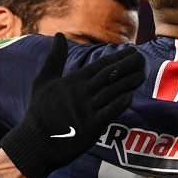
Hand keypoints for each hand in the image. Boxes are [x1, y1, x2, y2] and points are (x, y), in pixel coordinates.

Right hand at [0, 34, 144, 177]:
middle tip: (142, 59)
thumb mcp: (43, 80)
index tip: (132, 51)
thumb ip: (55, 58)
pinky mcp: (90, 128)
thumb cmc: (39, 111)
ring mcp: (87, 110)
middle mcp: (81, 93)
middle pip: (110, 75)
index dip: (118, 57)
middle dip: (128, 66)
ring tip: (142, 74)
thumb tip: (59, 35)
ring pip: (113, 92)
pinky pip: (110, 113)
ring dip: (129, 82)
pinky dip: (121, 103)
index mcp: (72, 81)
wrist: (36, 143)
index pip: (100, 65)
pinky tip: (130, 96)